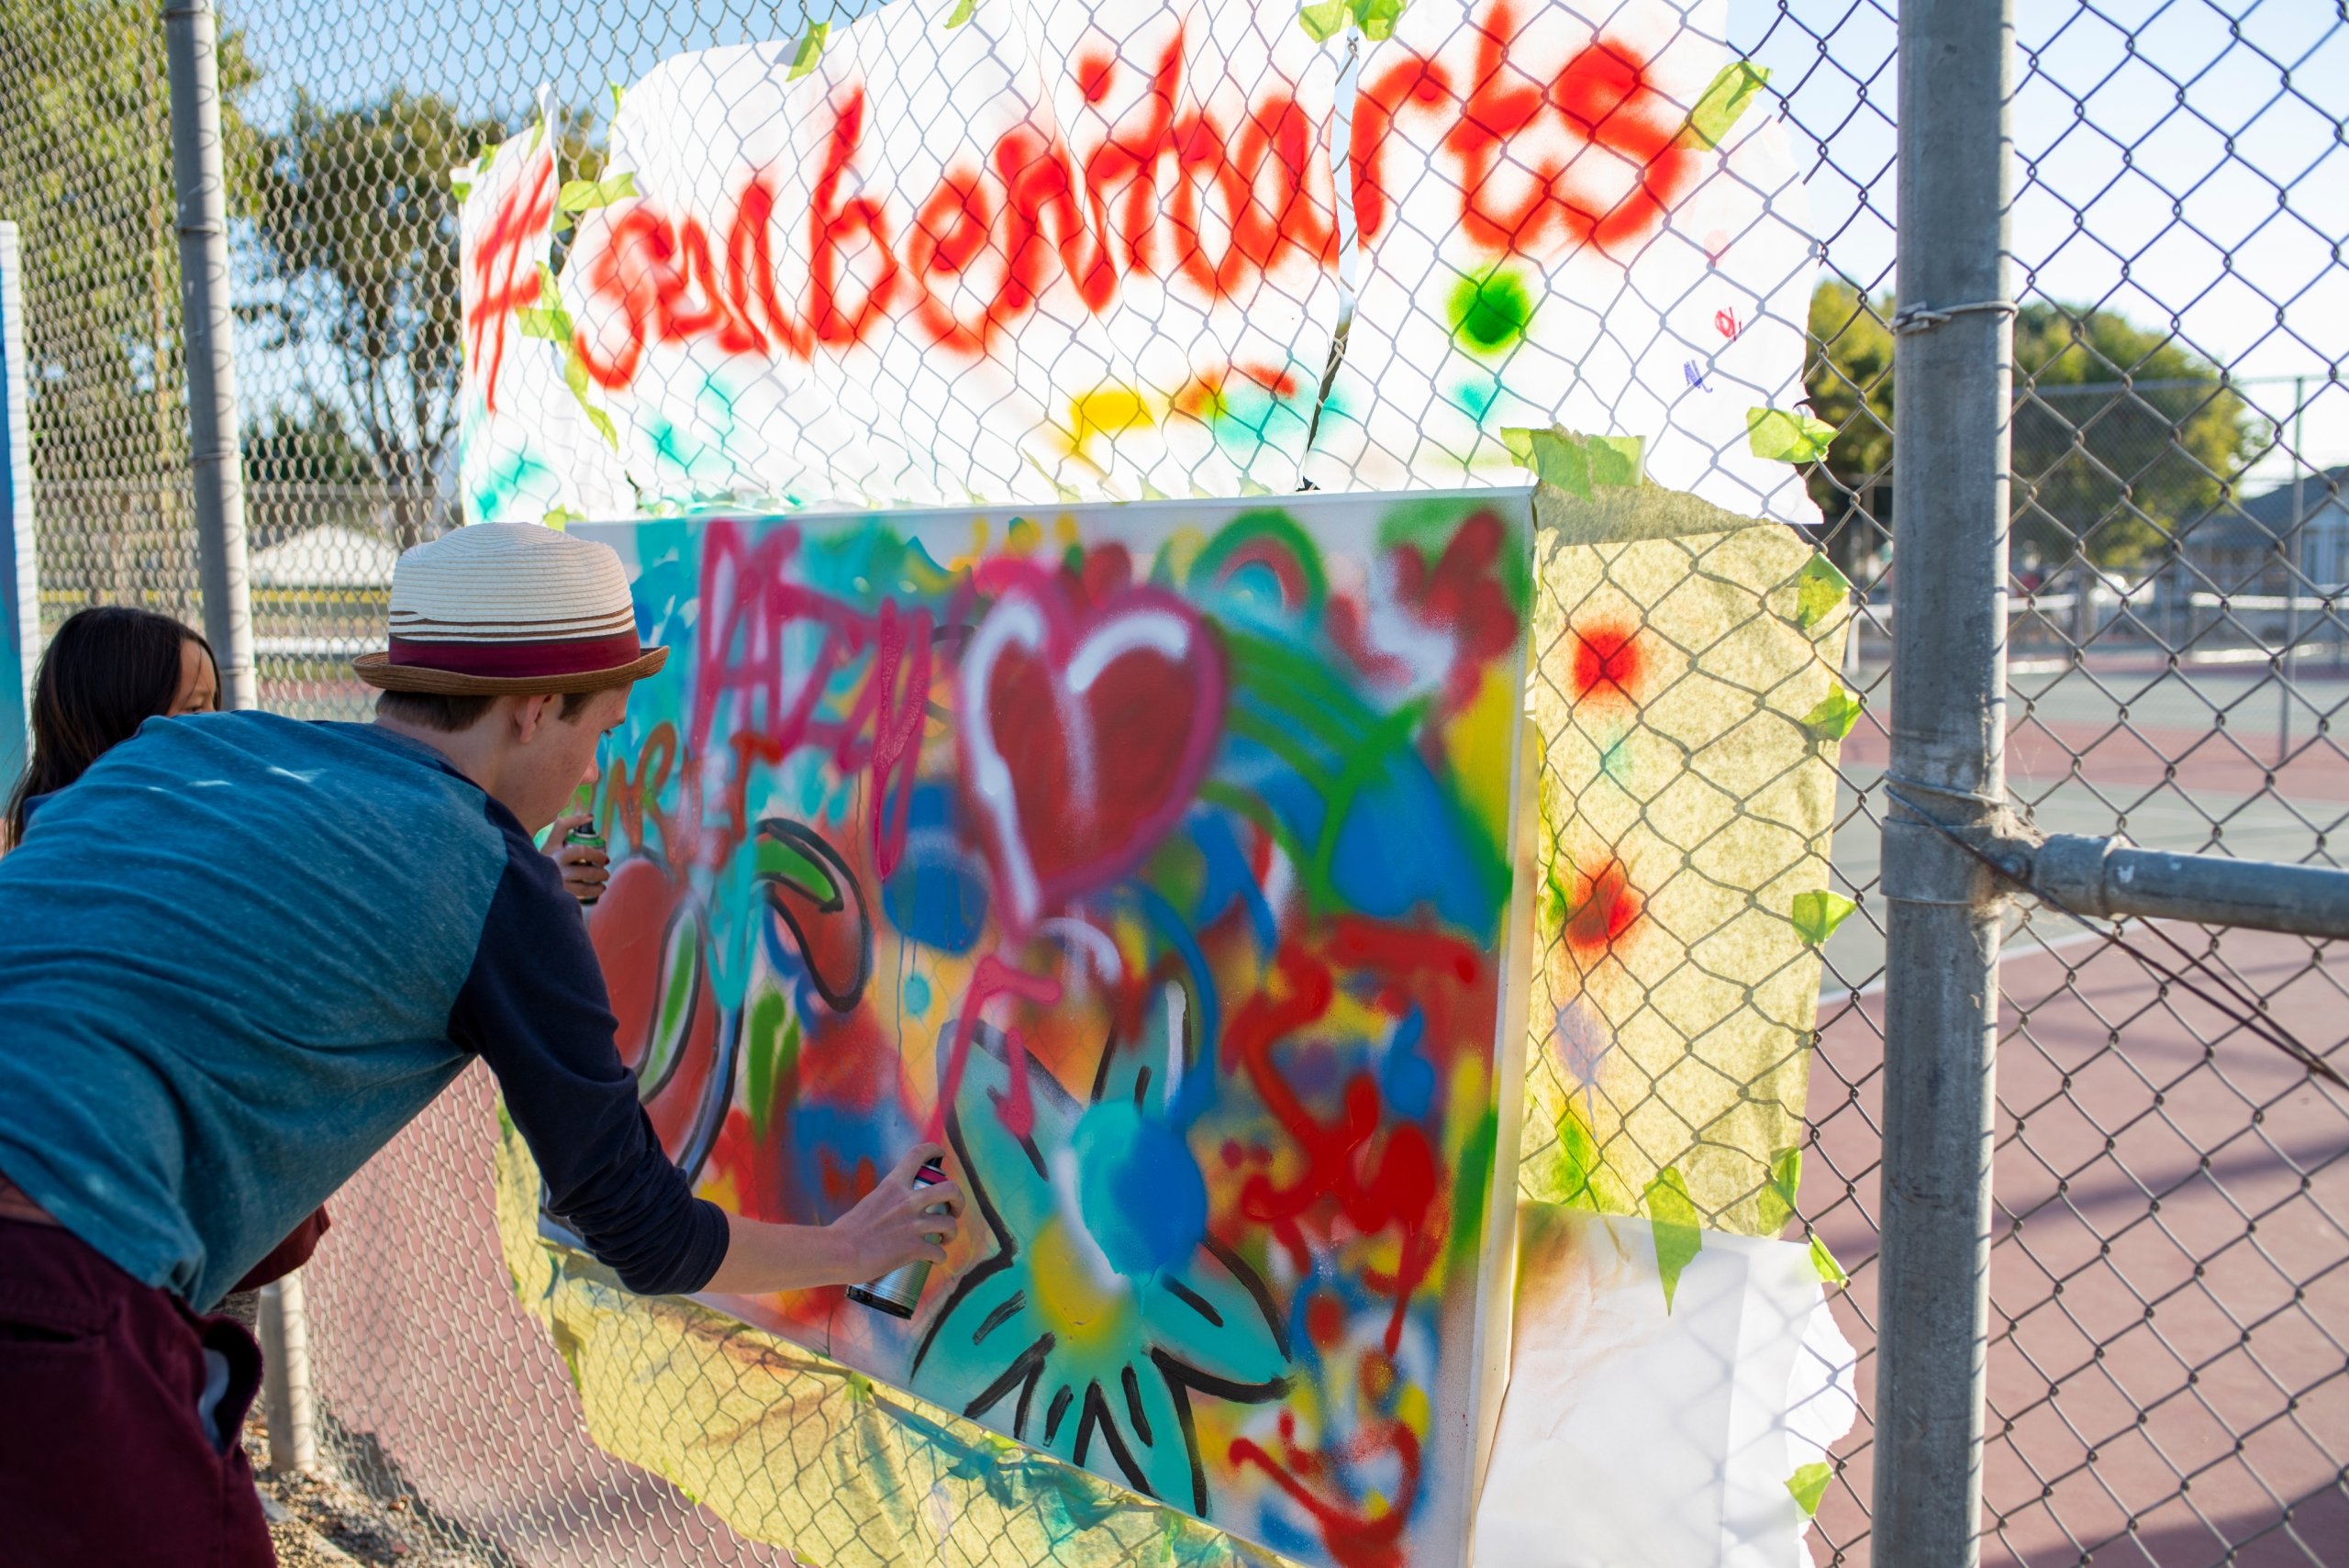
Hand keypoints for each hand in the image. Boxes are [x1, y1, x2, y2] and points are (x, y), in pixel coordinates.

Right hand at [546, 811, 608, 903]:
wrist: (528, 878)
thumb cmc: (545, 857)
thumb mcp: (552, 840)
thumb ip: (566, 824)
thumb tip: (590, 817)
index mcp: (553, 851)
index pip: (581, 851)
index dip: (597, 854)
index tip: (606, 858)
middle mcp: (553, 867)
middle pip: (585, 871)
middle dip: (600, 873)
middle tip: (606, 873)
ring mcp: (554, 883)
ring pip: (582, 887)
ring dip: (597, 886)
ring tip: (603, 884)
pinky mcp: (556, 895)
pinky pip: (577, 896)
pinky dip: (590, 894)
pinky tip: (597, 892)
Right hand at [831, 1143, 962, 1279]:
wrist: (838, 1253)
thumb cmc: (846, 1232)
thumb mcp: (869, 1203)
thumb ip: (886, 1202)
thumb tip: (895, 1211)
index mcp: (893, 1185)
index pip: (918, 1154)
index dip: (933, 1150)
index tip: (940, 1155)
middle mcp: (908, 1201)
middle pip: (951, 1190)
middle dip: (959, 1200)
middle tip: (954, 1211)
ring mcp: (913, 1225)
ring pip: (950, 1224)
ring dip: (951, 1234)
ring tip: (944, 1240)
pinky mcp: (914, 1248)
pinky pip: (939, 1252)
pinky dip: (940, 1258)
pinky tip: (934, 1260)